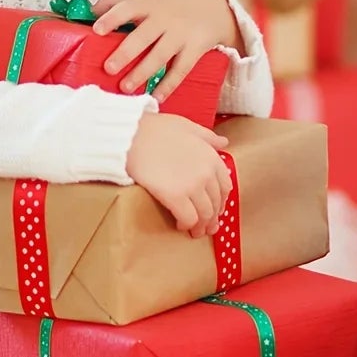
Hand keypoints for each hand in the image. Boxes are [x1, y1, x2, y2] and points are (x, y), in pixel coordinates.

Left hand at [91, 0, 241, 102]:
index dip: (112, 17)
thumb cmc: (171, 2)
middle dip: (125, 53)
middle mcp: (164, 18)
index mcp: (148, 3)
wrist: (215, 5)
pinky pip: (181, 70)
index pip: (128, 7)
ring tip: (125, 87)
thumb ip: (118, 1)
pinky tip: (157, 97)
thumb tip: (88, 11)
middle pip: (143, 36)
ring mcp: (181, 34)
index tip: (97, 30)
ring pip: (160, 55)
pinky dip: (169, 85)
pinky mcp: (195, 49)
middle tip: (108, 68)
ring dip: (142, 73)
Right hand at [125, 112, 232, 236]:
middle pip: (215, 203)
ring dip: (201, 226)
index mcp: (211, 157)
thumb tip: (223, 142)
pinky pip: (188, 218)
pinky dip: (187, 225)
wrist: (131, 135)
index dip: (220, 200)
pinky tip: (180, 225)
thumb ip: (207, 136)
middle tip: (206, 226)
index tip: (214, 207)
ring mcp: (192, 186)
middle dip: (212, 217)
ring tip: (194, 231)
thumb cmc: (154, 128)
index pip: (225, 186)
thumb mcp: (186, 125)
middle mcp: (206, 173)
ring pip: (204, 214)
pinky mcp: (175, 197)